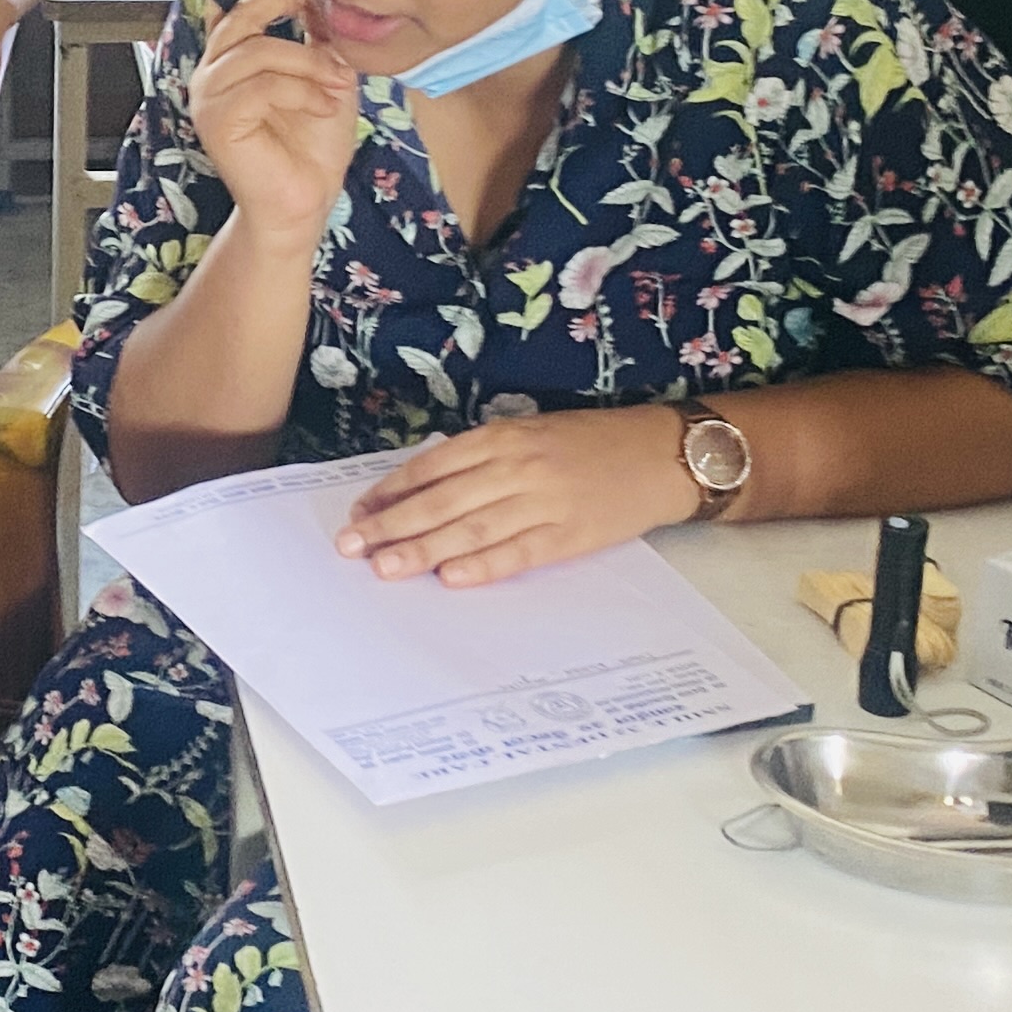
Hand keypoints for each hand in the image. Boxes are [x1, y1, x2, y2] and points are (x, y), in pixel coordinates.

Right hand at [189, 0, 363, 243]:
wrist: (304, 203)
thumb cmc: (313, 146)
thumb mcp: (327, 77)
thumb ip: (319, 37)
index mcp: (232, 57)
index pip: (235, 1)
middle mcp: (211, 70)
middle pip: (240, 12)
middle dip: (287, 2)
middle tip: (328, 9)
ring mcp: (208, 95)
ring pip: (257, 50)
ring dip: (308, 62)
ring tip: (338, 85)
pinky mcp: (216, 121)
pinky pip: (260, 86)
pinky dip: (301, 92)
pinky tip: (326, 107)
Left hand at [332, 408, 698, 588]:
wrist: (660, 453)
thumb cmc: (591, 442)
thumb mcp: (531, 433)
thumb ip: (482, 457)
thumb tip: (425, 487)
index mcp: (503, 436)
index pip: (432, 466)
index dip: (391, 492)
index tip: (358, 514)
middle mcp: (518, 466)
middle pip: (442, 500)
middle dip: (392, 525)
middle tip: (351, 547)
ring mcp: (544, 502)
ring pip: (472, 528)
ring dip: (424, 550)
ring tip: (384, 568)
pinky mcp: (570, 535)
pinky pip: (518, 553)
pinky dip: (483, 566)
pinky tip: (450, 578)